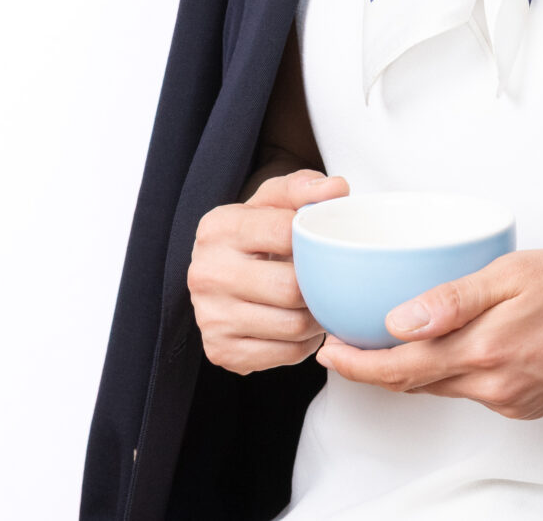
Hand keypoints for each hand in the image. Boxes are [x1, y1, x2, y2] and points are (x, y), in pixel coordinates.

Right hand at [188, 169, 348, 373]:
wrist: (221, 276)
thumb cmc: (256, 234)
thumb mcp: (273, 202)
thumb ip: (304, 188)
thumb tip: (336, 189)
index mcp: (218, 228)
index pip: (286, 232)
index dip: (315, 241)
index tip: (321, 244)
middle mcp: (205, 272)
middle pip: (292, 288)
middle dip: (319, 287)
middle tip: (328, 282)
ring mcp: (209, 316)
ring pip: (294, 326)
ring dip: (317, 318)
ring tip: (317, 303)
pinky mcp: (220, 351)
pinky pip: (286, 354)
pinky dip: (304, 343)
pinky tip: (299, 325)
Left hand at [316, 247, 542, 419]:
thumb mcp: (513, 273)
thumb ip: (452, 299)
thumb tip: (396, 321)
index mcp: (485, 352)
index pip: (401, 368)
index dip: (358, 365)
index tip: (329, 352)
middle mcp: (495, 385)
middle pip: (418, 382)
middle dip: (377, 368)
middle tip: (347, 346)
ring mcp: (512, 399)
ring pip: (445, 387)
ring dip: (413, 370)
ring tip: (390, 342)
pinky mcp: (527, 402)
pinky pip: (475, 390)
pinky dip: (452, 372)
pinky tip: (453, 347)